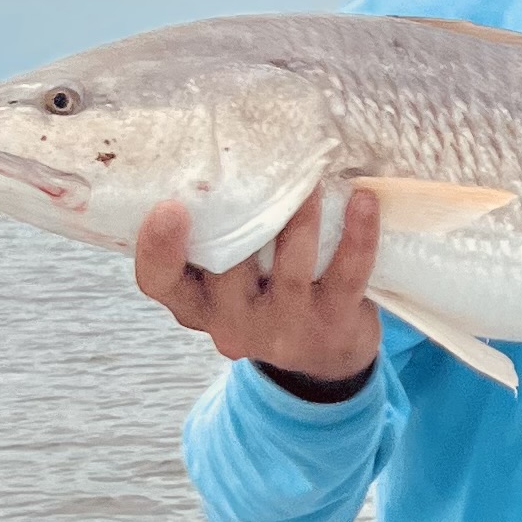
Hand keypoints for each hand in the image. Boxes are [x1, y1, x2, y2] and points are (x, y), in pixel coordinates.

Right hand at [134, 188, 382, 384]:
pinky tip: (363, 201)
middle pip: (226, 268)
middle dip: (242, 215)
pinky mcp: (333, 324)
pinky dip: (358, 235)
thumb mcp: (230, 282)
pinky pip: (347, 275)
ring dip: (301, 217)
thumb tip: (222, 160)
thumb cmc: (269, 299)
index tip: (169, 206)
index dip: (157, 248)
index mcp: (197, 305)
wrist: (326, 360)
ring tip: (315, 177)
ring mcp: (284, 327)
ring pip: (289, 268)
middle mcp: (233, 322)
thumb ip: (218, 239)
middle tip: (258, 164)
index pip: (159, 282)